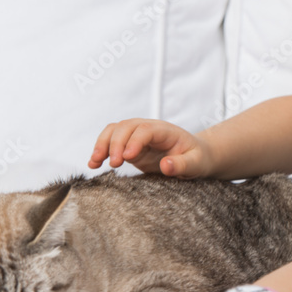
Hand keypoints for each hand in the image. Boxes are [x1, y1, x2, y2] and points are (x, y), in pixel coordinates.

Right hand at [88, 119, 211, 176]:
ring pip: (114, 131)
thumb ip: (183, 164)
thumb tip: (166, 165)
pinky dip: (101, 151)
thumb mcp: (197, 163)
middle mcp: (148, 129)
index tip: (127, 157)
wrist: (196, 156)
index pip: (145, 129)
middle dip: (115, 143)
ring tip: (95, 163)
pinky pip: (111, 143)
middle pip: (126, 126)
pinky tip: (93, 164)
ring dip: (102, 144)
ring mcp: (137, 137)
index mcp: (166, 130)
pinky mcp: (130, 147)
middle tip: (113, 164)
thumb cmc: (197, 158)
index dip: (135, 141)